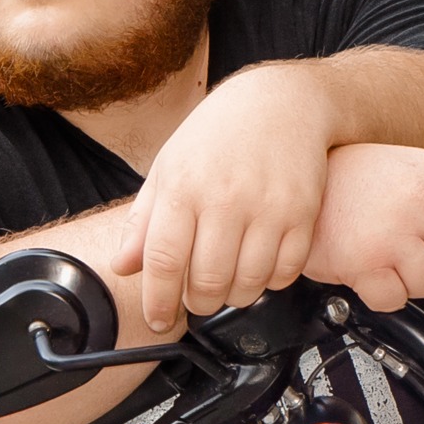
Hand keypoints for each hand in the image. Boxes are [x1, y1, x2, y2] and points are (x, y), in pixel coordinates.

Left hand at [113, 65, 331, 330]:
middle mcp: (224, 198)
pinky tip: (260, 268)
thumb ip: (143, 221)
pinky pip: (285, 272)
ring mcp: (267, 206)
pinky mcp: (302, 213)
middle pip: (206, 281)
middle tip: (197, 300)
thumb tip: (122, 266)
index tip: (159, 320)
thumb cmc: (218, 135)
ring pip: (247, 284)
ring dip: (235, 298)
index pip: (162, 261)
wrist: (281, 103)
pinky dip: (270, 282)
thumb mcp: (169, 167)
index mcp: (183, 186)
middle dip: (198, 304)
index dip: (158, 300)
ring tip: (228, 285)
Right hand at [300, 143, 423, 312]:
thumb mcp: (410, 169)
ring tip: (387, 259)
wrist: (296, 181)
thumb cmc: (353, 181)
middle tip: (415, 258)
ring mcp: (392, 232)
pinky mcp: (363, 261)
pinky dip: (383, 295)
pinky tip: (369, 272)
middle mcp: (419, 201)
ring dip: (411, 282)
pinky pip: (395, 300)